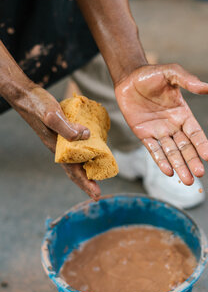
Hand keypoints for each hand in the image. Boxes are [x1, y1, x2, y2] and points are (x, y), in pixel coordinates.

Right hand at [0, 41, 99, 199]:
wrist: (26, 96)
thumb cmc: (38, 105)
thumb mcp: (52, 116)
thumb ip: (67, 128)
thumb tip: (86, 136)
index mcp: (58, 148)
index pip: (73, 171)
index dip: (86, 184)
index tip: (96, 195)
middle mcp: (59, 148)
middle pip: (74, 170)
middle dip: (86, 181)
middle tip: (97, 192)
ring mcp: (60, 141)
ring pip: (75, 159)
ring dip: (86, 168)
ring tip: (97, 173)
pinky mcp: (61, 132)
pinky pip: (75, 147)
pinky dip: (84, 151)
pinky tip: (91, 148)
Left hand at [115, 64, 207, 185]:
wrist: (128, 79)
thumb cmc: (151, 74)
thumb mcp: (171, 73)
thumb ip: (188, 81)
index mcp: (182, 113)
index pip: (195, 132)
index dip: (202, 144)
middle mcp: (172, 125)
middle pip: (185, 147)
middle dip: (192, 161)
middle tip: (198, 175)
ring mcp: (158, 132)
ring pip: (171, 152)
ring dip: (179, 166)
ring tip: (186, 180)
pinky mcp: (144, 135)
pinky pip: (153, 150)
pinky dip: (160, 160)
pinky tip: (168, 171)